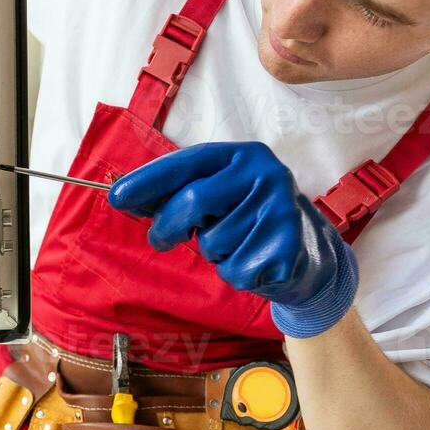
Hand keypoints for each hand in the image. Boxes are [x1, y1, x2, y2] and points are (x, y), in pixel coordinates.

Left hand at [106, 142, 358, 337]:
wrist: (312, 253)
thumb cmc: (251, 219)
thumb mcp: (221, 195)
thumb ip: (181, 192)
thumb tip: (125, 196)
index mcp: (243, 156)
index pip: (187, 163)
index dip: (149, 180)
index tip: (117, 196)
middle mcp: (265, 175)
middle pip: (194, 200)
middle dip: (167, 226)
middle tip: (160, 240)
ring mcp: (279, 209)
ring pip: (212, 242)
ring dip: (212, 253)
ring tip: (235, 245)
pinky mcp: (287, 247)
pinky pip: (234, 270)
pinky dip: (234, 273)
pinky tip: (254, 262)